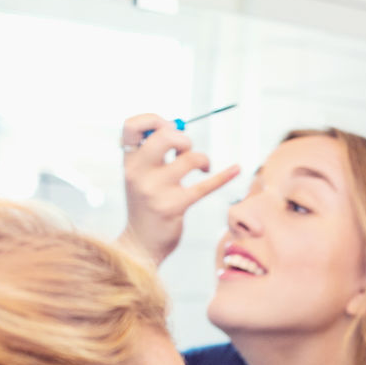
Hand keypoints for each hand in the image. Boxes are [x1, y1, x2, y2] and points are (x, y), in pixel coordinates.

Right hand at [120, 112, 239, 263]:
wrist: (141, 244)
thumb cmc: (146, 204)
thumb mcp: (140, 176)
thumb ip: (153, 152)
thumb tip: (178, 126)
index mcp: (129, 162)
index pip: (131, 126)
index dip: (153, 120)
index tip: (167, 129)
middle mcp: (139, 173)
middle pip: (164, 136)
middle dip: (184, 138)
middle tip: (187, 151)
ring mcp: (155, 191)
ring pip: (190, 158)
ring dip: (203, 159)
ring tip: (203, 168)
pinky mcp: (174, 206)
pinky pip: (204, 186)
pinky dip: (223, 176)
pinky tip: (236, 169)